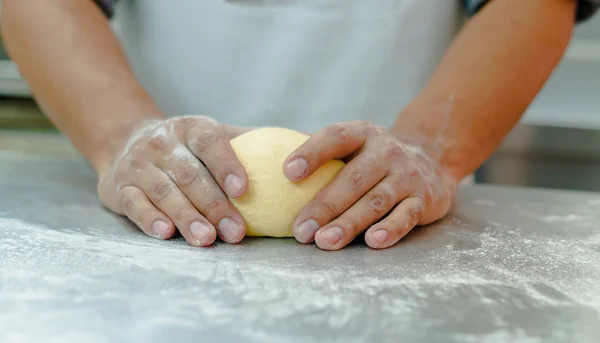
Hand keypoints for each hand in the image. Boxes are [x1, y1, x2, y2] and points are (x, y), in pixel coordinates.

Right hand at [98, 116, 250, 246]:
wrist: (125, 139)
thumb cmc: (185, 146)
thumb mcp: (212, 134)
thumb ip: (251, 140)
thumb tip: (306, 141)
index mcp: (191, 128)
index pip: (209, 142)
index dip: (226, 164)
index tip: (244, 190)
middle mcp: (162, 144)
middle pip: (189, 175)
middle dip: (214, 205)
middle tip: (235, 232)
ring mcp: (138, 166)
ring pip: (163, 192)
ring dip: (187, 217)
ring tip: (207, 239)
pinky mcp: (119, 188)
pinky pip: (135, 204)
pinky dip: (149, 219)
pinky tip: (166, 233)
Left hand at [284, 121, 456, 249]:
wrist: (432, 160)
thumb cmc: (374, 159)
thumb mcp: (354, 146)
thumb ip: (321, 154)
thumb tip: (267, 169)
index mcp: (362, 134)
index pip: (335, 137)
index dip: (312, 153)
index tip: (287, 173)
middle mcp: (386, 151)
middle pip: (352, 178)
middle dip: (324, 206)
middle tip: (300, 230)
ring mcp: (406, 174)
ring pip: (375, 201)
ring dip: (349, 223)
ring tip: (324, 241)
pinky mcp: (423, 199)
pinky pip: (405, 216)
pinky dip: (390, 229)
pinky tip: (372, 241)